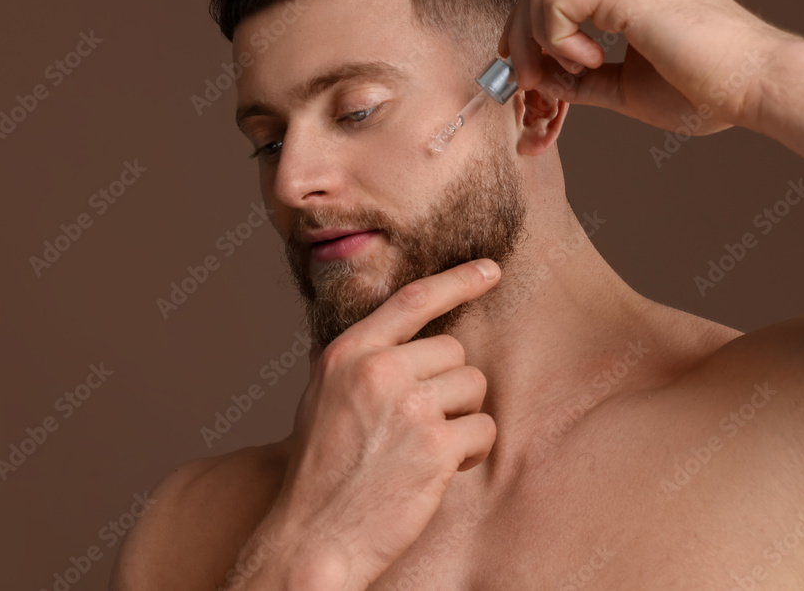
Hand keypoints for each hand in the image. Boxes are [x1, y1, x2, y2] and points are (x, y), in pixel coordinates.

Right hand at [273, 259, 499, 588]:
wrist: (314, 535)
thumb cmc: (320, 469)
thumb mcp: (323, 397)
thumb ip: (358, 361)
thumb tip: (398, 333)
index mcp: (348, 353)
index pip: (413, 300)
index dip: (458, 280)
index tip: (490, 268)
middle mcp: (378, 370)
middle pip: (454, 352)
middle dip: (450, 388)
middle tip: (421, 424)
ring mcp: (407, 405)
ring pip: (473, 388)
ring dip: (461, 420)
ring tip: (425, 449)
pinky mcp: (435, 446)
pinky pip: (483, 430)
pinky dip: (471, 452)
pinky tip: (438, 471)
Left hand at [499, 0, 792, 134]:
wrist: (754, 87)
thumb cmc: (704, 88)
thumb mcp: (624, 85)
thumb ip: (579, 80)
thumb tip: (540, 80)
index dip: (529, 24)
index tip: (531, 67)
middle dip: (520, 29)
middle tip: (530, 76)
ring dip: (537, 34)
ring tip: (573, 69)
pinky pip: (557, 0)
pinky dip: (557, 38)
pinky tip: (589, 61)